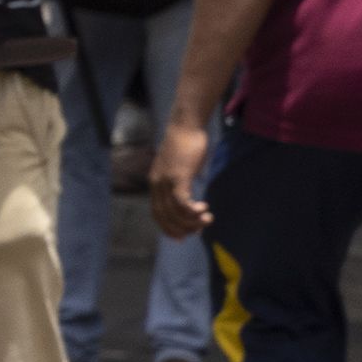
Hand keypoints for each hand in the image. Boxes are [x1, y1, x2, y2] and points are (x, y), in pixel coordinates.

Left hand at [149, 114, 211, 240]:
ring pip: (174, 212)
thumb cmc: (186, 144)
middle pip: (164, 216)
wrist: (185, 125)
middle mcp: (156, 184)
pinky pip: (181, 202)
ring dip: (191, 221)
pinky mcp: (177, 176)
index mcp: (155, 183)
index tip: (181, 236)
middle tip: (198, 230)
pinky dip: (191, 211)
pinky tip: (203, 209)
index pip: (157, 213)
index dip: (168, 227)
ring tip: (206, 220)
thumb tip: (190, 194)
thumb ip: (182, 182)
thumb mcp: (180, 167)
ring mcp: (165, 181)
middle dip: (181, 228)